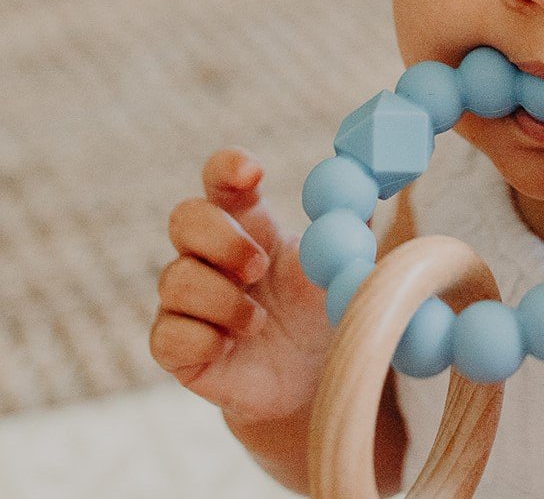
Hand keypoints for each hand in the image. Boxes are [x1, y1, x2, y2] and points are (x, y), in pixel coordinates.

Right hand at [150, 148, 332, 423]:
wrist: (312, 381)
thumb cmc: (323, 310)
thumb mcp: (344, 264)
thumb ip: (354, 221)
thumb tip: (373, 174)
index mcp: (251, 224)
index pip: (221, 179)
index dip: (227, 167)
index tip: (252, 173)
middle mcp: (212, 256)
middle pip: (185, 217)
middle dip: (219, 238)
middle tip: (259, 266)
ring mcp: (189, 302)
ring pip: (174, 278)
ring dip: (221, 299)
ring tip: (260, 321)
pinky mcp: (178, 348)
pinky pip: (165, 335)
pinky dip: (201, 339)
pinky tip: (231, 346)